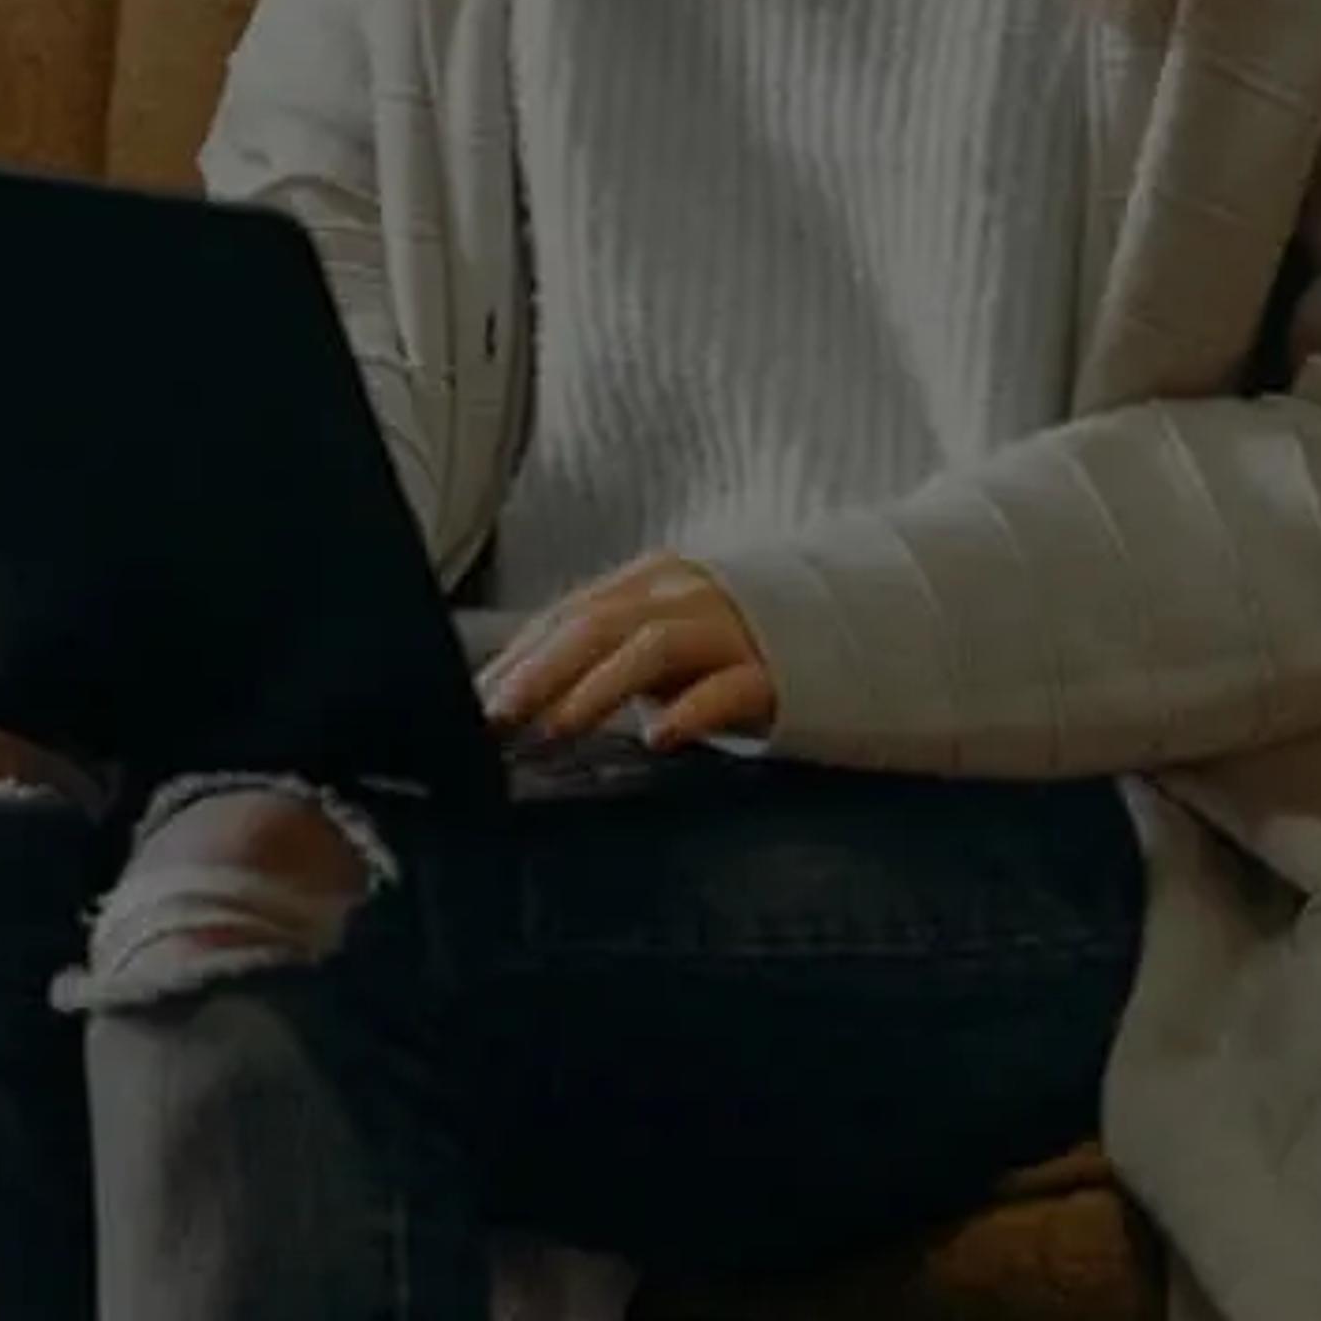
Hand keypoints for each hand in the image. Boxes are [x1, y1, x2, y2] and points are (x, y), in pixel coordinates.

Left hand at [475, 556, 776, 758]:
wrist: (847, 639)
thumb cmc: (732, 653)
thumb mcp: (662, 646)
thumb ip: (604, 660)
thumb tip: (517, 699)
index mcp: (650, 582)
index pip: (569, 614)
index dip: (519, 656)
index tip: (474, 699)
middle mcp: (686, 595)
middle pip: (598, 624)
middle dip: (540, 671)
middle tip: (496, 716)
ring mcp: (733, 629)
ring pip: (652, 647)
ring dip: (597, 688)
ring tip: (556, 727)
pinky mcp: (775, 673)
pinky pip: (728, 688)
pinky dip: (690, 710)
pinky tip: (659, 737)